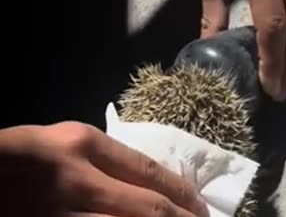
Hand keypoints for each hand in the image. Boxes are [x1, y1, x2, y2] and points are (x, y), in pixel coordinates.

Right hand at [0, 121, 208, 216]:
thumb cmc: (20, 152)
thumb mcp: (66, 141)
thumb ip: (107, 157)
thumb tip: (149, 178)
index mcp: (84, 143)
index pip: (150, 170)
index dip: (181, 191)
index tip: (200, 203)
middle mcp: (80, 178)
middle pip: (149, 206)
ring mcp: (63, 212)